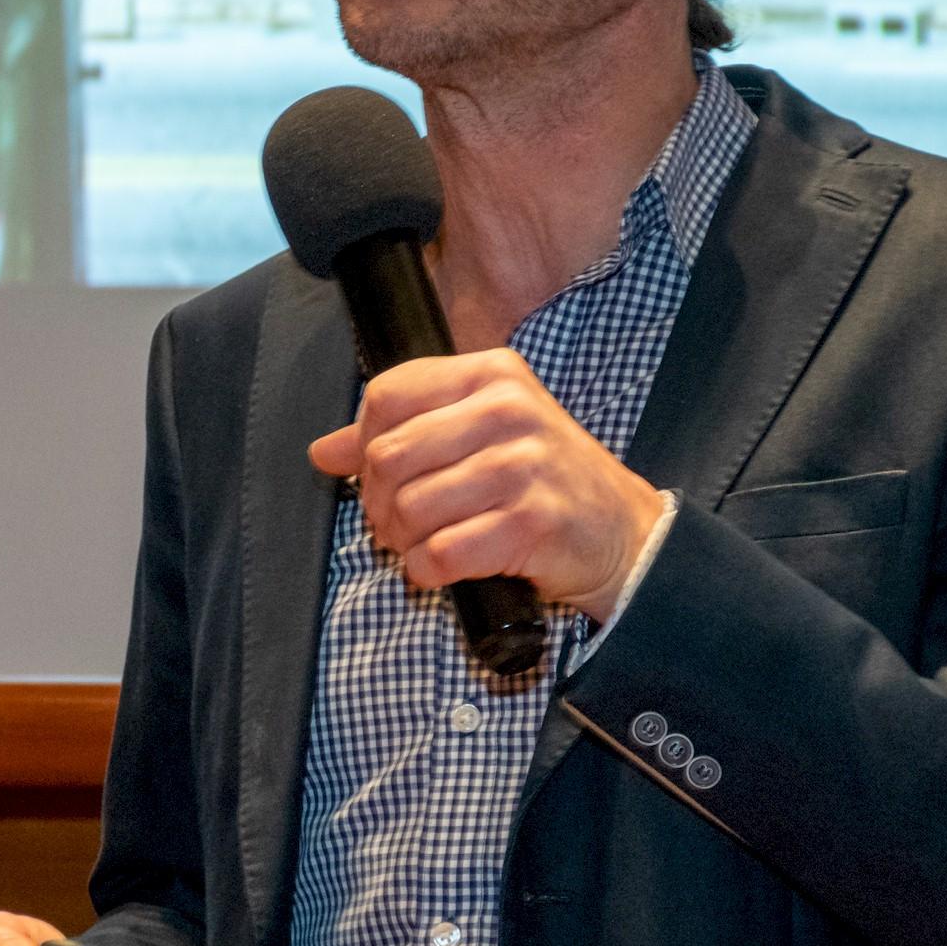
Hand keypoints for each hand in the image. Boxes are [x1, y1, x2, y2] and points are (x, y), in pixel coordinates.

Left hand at [309, 350, 668, 621]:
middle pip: (389, 455)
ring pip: (409, 508)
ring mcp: (523, 465)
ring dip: (403, 541)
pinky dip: (429, 570)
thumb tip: (325, 450)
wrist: (621, 531)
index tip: (380, 472)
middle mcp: (508, 410)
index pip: (388, 394)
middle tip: (398, 522)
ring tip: (425, 543)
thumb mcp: (481, 434)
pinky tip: (445, 566)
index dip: (365, 442)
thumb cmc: (544, 480)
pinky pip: (440, 553)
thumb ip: (404, 432)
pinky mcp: (531, 521)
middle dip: (379, 502)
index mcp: (492, 374)